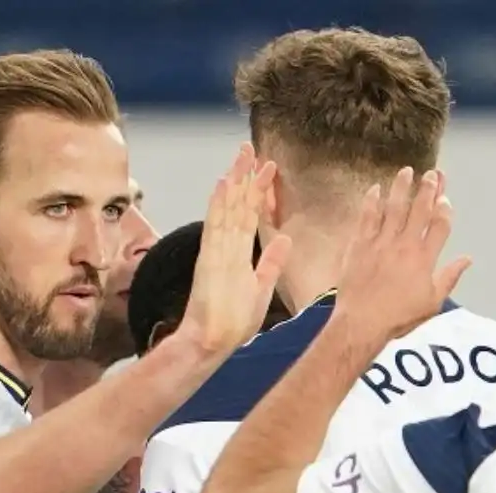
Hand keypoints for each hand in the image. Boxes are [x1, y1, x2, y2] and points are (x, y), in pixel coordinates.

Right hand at [171, 144, 292, 359]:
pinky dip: (219, 204)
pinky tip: (224, 183)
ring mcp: (217, 250)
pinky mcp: (210, 259)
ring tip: (242, 155)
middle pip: (236, 203)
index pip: (250, 214)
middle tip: (250, 147)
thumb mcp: (261, 288)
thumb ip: (272, 263)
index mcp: (237, 253)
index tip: (268, 167)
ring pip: (227, 207)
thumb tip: (285, 239)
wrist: (211, 342)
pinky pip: (215, 226)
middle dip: (244, 175)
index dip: (259, 190)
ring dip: (235, 180)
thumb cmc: (233, 322)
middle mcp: (225, 246)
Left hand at [331, 166, 471, 343]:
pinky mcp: (360, 244)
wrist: (362, 322)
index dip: (444, 209)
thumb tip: (467, 259)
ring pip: (394, 207)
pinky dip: (372, 201)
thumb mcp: (433, 302)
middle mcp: (404, 244)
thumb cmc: (399, 317)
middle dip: (428, 189)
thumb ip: (450, 277)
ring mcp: (381, 241)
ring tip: (407, 171)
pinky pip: (367, 216)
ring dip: (401, 187)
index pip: (439, 225)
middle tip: (432, 174)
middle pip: (419, 210)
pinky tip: (376, 189)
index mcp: (424, 258)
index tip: (445, 198)